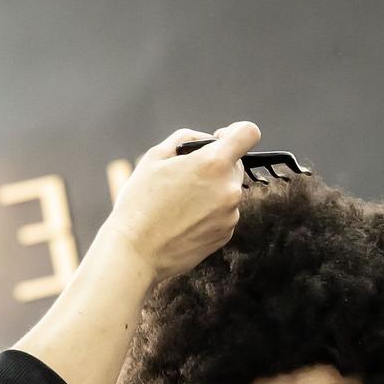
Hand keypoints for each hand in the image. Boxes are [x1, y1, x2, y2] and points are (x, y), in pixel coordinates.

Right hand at [103, 121, 261, 278]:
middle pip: (235, 165)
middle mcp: (229, 189)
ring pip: (227, 191)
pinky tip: (183, 221)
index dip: (237, 131)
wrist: (135, 252)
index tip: (221, 139)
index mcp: (213, 164)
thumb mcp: (154, 157)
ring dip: (210, 192)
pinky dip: (208, 213)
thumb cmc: (140, 203)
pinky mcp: (225, 235)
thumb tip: (205, 140)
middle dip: (214, 166)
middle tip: (183, 178)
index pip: (248, 133)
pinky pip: (223, 214)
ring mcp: (230, 215)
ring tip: (178, 204)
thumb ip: (186, 139)